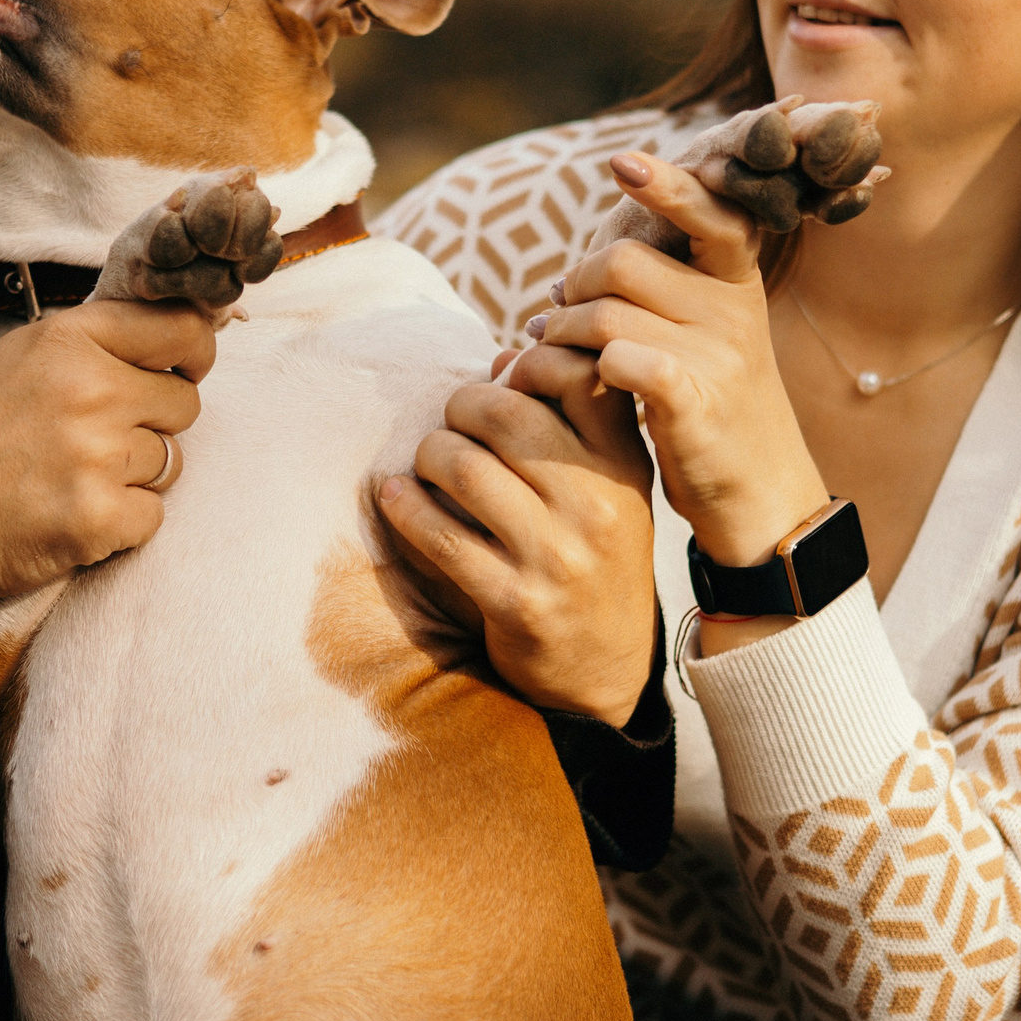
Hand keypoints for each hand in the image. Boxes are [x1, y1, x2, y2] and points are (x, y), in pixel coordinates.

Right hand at [0, 300, 215, 599]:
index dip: (194, 353)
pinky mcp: (98, 516)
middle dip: (153, 424)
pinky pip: (153, 515)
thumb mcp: (21, 356)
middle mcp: (89, 389)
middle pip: (184, 403)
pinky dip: (122, 522)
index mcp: (69, 339)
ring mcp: (95, 455)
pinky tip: (74, 512)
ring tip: (71, 476)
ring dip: (132, 475)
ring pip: (170, 462)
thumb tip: (175, 334)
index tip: (181, 371)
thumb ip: (95, 341)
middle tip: (97, 439)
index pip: (182, 327)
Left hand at [375, 343, 656, 724]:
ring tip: (427, 460)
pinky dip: (405, 506)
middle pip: (504, 413)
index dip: (529, 361)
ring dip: (429, 453)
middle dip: (461, 405)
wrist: (608, 667)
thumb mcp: (610, 486)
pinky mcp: (515, 601)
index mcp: (624, 465)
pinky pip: (439, 536)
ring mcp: (556, 556)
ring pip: (463, 467)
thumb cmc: (598, 554)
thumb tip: (506, 354)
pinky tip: (396, 495)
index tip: (507, 375)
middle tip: (452, 417)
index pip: (576, 376)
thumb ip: (570, 421)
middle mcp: (597, 505)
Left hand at [530, 151, 830, 565]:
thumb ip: (655, 299)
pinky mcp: (695, 403)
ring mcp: (719, 356)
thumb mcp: (702, 342)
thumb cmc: (711, 413)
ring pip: (604, 314)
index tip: (622, 162)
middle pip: (621, 263)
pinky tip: (579, 390)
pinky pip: (619, 360)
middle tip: (554, 323)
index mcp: (736, 285)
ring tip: (550, 361)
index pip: (712, 214)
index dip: (670, 185)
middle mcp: (733, 311)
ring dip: (561, 338)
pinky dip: (583, 371)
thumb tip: (567, 278)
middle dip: (574, 289)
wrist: (761, 498)